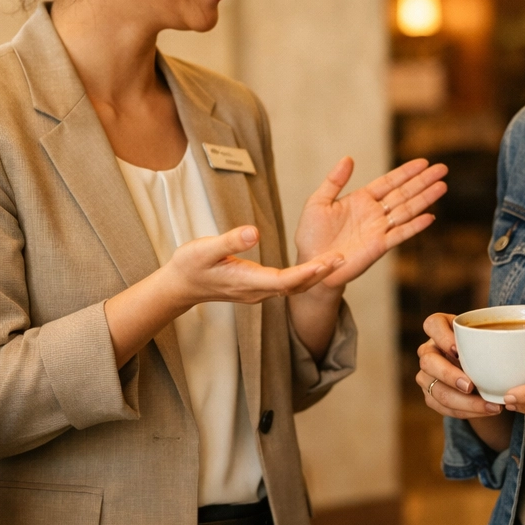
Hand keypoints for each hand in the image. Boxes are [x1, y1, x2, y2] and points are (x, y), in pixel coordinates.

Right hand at [166, 225, 342, 307]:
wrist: (181, 285)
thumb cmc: (190, 265)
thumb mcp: (205, 249)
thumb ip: (230, 241)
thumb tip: (254, 232)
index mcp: (247, 282)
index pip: (284, 280)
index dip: (306, 272)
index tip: (326, 262)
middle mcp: (257, 291)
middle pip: (295, 286)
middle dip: (320, 273)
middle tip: (343, 258)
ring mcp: (258, 291)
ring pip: (293, 287)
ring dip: (315, 275)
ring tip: (337, 261)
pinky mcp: (258, 287)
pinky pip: (287, 285)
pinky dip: (304, 276)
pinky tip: (317, 266)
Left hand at [295, 157, 446, 288]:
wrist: (310, 264)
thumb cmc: (311, 234)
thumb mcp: (318, 202)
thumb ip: (334, 181)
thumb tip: (348, 158)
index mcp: (361, 200)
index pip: (389, 182)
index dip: (406, 172)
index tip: (423, 162)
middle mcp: (374, 213)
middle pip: (403, 193)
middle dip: (423, 181)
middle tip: (442, 169)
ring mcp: (378, 230)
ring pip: (406, 211)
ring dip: (424, 199)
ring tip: (442, 186)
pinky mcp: (378, 247)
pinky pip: (400, 234)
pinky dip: (415, 226)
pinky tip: (429, 217)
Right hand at [415, 313, 501, 420]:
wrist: (481, 370)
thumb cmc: (486, 348)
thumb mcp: (490, 338)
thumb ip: (497, 336)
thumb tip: (522, 343)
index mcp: (440, 330)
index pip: (432, 324)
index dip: (441, 336)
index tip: (458, 348)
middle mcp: (429, 351)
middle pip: (428, 361)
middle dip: (449, 375)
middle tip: (471, 386)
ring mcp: (427, 374)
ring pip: (435, 390)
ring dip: (462, 401)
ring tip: (489, 406)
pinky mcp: (431, 395)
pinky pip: (442, 407)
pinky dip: (465, 412)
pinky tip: (485, 411)